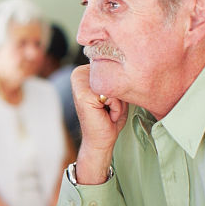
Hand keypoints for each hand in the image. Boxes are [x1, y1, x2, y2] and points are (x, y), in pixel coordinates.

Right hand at [70, 65, 126, 183]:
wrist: (100, 140)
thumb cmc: (109, 118)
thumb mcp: (115, 92)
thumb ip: (117, 78)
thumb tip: (126, 68)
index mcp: (84, 70)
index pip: (113, 65)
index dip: (118, 84)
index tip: (108, 99)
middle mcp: (78, 74)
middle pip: (114, 73)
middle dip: (118, 92)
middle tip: (109, 106)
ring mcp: (79, 84)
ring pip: (115, 84)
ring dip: (118, 101)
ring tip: (108, 110)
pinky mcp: (84, 96)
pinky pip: (113, 95)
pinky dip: (116, 107)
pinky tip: (107, 114)